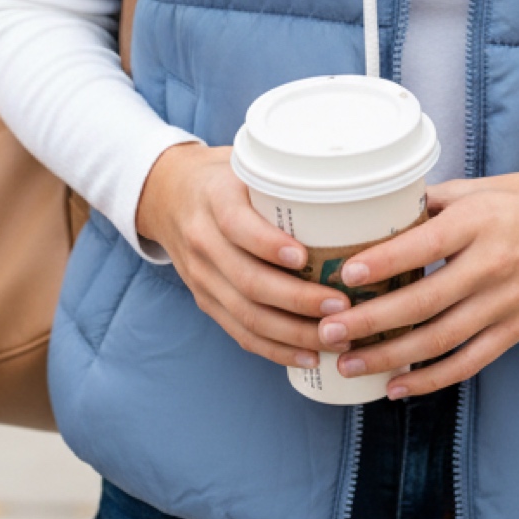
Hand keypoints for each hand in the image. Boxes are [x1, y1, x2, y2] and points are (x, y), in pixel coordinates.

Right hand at [136, 142, 343, 371]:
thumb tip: (352, 193)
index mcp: (214, 199)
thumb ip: (283, 178)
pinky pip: (239, 332)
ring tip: (335, 335)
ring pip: (246, 314)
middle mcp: (203, 241)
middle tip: (341, 305)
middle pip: (247, 280)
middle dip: (297, 299)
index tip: (304, 257)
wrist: (166, 195)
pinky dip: (275, 349)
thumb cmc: (223, 178)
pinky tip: (308, 354)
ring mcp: (201, 277)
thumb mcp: (245, 163)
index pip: (236, 225)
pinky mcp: (205, 301)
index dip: (268, 244)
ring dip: (293, 332)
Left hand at [314, 164, 518, 398]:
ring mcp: (507, 302)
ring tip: (349, 364)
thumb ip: (433, 203)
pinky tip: (397, 386)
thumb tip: (378, 213)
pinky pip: (470, 361)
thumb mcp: (482, 188)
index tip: (344, 276)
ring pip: (441, 340)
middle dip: (371, 321)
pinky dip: (432, 379)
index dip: (382, 263)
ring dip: (391, 357)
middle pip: (424, 302)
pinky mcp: (518, 328)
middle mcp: (493, 265)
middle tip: (329, 330)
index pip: (423, 245)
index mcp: (479, 222)